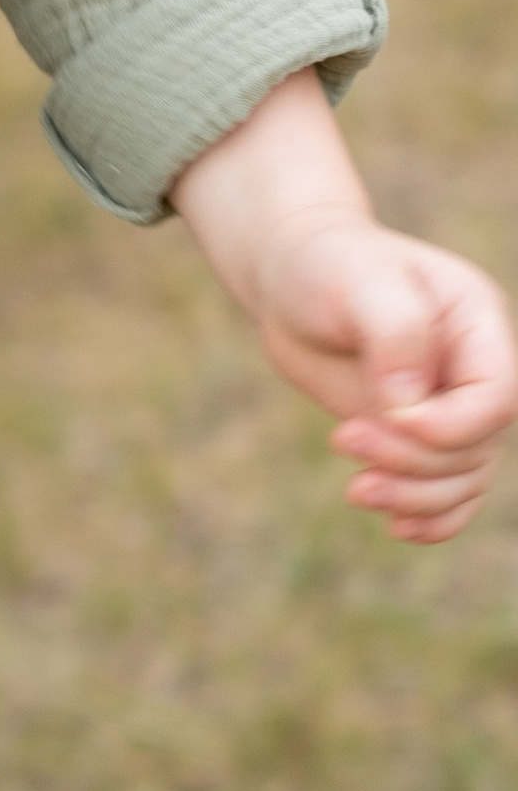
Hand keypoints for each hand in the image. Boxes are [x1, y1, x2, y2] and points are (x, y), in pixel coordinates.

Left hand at [170, 68, 512, 543]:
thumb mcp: (358, 280)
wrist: (294, 276)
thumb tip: (408, 403)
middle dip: (414, 459)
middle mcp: (474, 370)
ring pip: (462, 479)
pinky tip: (396, 525)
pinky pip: (448, 494)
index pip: (497, 397)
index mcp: (478, 322)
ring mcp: (449, 406)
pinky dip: (431, 518)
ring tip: (356, 490)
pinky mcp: (417, 435)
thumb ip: (394, 331)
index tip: (390, 418)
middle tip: (343, 438)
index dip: (451, 424)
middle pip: (477, 446)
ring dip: (415, 496)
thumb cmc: (327, 264)